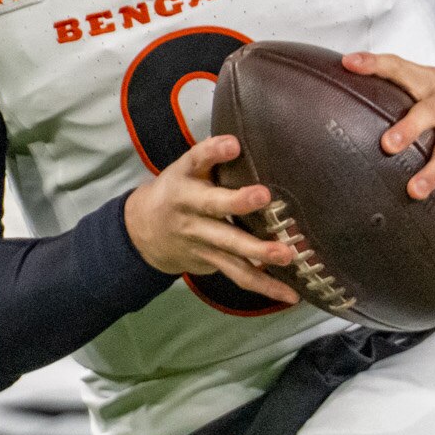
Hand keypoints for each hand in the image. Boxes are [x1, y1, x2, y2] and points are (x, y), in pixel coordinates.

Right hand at [122, 135, 298, 303]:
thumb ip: (214, 158)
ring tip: (287, 255)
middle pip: (213, 206)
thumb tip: (255, 139)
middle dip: (238, 202)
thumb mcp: (187, 169)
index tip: (233, 144)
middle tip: (264, 195)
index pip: (196, 160)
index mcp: (184, 179)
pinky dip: (265, 286)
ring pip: (230, 247)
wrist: (143, 232)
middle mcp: (190, 209)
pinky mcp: (210, 261)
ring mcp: (200, 239)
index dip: (213, 151)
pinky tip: (291, 294)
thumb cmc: (178, 191)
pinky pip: (239, 275)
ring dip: (258, 252)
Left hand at [344, 52, 434, 236]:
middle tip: (389, 145)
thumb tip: (344, 70)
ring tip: (416, 191)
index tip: (351, 63)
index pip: (400, 68)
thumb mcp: (427, 82)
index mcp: (431, 84)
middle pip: (429, 113)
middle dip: (410, 128)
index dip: (375, 64)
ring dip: (433, 173)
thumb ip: (392, 79)